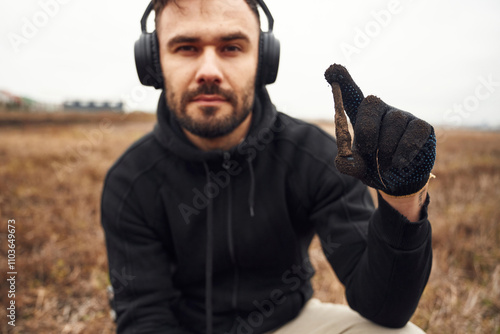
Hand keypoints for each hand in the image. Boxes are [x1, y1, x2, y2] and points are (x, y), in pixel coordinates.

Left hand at [324, 64, 435, 196]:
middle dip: (367, 129)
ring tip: (386, 164)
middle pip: (371, 104)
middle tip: (368, 150)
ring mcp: (404, 117)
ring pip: (394, 121)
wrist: (399, 183)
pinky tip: (400, 163)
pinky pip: (414, 132)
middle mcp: (382, 111)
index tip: (331, 69)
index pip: (352, 96)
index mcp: (362, 117)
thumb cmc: (374, 169)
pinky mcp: (423, 126)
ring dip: (386, 148)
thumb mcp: (356, 169)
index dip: (343, 81)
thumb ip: (345, 163)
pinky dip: (404, 150)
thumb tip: (345, 159)